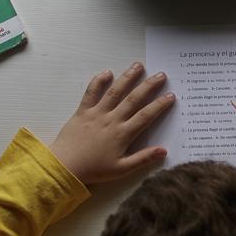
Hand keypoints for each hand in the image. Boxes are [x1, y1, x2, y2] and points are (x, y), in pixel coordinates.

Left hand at [49, 63, 175, 185]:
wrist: (65, 167)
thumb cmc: (94, 170)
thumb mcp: (121, 169)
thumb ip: (143, 159)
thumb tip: (164, 151)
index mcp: (123, 134)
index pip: (146, 116)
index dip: (159, 105)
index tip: (171, 95)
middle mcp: (112, 120)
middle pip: (134, 99)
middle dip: (149, 86)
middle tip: (161, 75)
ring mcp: (97, 113)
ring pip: (115, 92)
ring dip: (127, 78)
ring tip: (138, 66)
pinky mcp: (83, 111)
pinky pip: (91, 93)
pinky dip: (98, 81)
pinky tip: (107, 72)